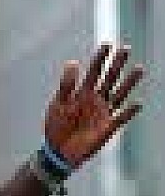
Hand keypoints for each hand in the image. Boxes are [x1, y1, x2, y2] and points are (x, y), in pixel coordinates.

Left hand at [44, 43, 142, 167]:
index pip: (94, 71)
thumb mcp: (58, 104)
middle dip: (117, 64)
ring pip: (119, 93)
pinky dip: (129, 112)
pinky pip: (122, 117)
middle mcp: (96, 99)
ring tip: (139, 68)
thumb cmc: (56, 126)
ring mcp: (104, 112)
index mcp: (82, 92)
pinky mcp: (108, 127)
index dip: (100, 58)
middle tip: (126, 48)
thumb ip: (66, 85)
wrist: (58, 151)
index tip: (108, 44)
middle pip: (109, 78)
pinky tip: (137, 103)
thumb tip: (72, 62)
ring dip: (129, 82)